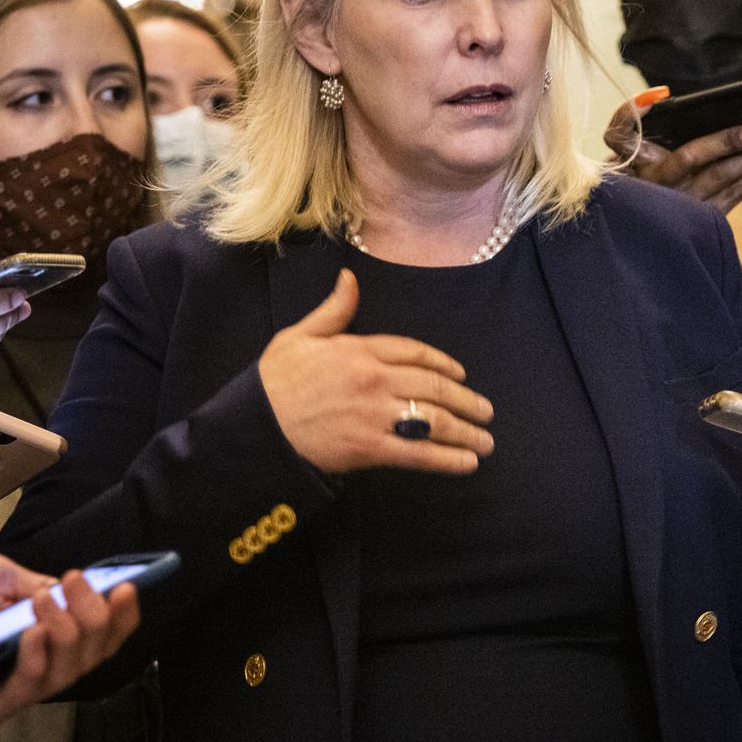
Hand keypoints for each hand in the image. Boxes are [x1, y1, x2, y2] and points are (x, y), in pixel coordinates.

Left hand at [0, 555, 139, 736]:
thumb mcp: (0, 576)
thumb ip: (44, 588)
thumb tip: (87, 596)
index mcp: (38, 639)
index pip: (92, 639)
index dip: (117, 619)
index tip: (129, 588)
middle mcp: (26, 671)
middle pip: (85, 660)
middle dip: (93, 621)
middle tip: (78, 585)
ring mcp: (2, 695)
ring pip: (60, 678)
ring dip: (65, 635)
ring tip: (49, 601)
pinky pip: (20, 695)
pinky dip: (35, 661)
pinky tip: (34, 632)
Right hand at [259, 269, 494, 474]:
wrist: (255, 428)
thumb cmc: (274, 383)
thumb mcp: (300, 336)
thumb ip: (333, 311)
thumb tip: (349, 279)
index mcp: (360, 349)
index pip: (415, 352)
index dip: (443, 364)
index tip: (461, 374)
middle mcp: (375, 379)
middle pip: (434, 387)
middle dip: (467, 401)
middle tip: (487, 411)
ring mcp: (375, 415)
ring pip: (434, 420)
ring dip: (466, 431)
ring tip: (486, 441)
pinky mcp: (371, 449)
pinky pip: (419, 453)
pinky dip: (448, 459)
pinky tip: (467, 462)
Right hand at [602, 87, 741, 213]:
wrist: (641, 227)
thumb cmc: (643, 178)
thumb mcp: (634, 153)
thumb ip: (649, 129)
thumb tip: (684, 103)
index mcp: (634, 163)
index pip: (624, 135)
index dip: (636, 111)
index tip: (663, 94)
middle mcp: (653, 186)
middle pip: (692, 157)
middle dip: (731, 140)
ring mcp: (676, 207)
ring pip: (719, 178)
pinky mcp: (696, 223)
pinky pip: (731, 198)